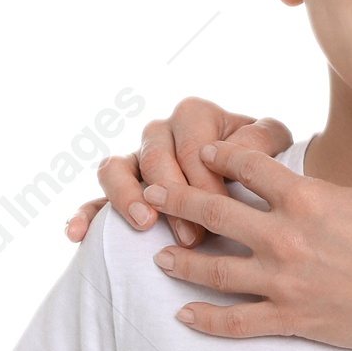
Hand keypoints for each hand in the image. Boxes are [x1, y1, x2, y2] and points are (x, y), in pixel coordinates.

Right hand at [64, 99, 291, 248]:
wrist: (256, 183)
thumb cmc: (265, 162)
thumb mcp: (273, 145)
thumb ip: (261, 139)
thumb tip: (239, 149)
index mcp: (195, 115)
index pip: (190, 145)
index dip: (203, 179)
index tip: (222, 210)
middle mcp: (160, 132)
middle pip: (153, 158)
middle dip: (172, 197)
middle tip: (191, 235)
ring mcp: (137, 160)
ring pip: (114, 167)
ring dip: (126, 196)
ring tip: (144, 225)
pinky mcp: (122, 188)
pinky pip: (94, 197)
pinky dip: (84, 214)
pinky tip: (78, 235)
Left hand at [144, 139, 351, 350]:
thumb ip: (317, 194)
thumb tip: (292, 187)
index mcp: (306, 198)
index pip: (246, 166)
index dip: (219, 155)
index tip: (202, 153)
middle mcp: (287, 236)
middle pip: (214, 212)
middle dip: (178, 199)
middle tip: (153, 194)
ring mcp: (286, 281)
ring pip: (215, 271)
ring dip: (183, 262)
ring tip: (162, 259)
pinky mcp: (292, 318)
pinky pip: (237, 322)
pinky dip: (206, 321)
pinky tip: (185, 316)